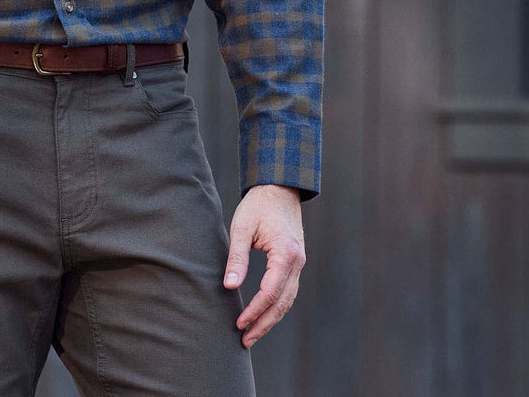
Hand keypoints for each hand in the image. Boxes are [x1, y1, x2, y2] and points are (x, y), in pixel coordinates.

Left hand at [222, 184, 306, 348]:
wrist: (279, 188)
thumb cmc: (258, 206)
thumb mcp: (242, 227)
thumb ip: (237, 257)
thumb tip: (229, 286)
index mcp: (285, 254)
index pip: (270, 292)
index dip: (255, 311)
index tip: (239, 323)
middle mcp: (297, 262)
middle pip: (282, 303)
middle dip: (263, 323)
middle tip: (245, 340)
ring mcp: (299, 263)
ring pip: (288, 300)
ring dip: (271, 318)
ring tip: (252, 333)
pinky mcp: (295, 262)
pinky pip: (288, 291)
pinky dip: (276, 306)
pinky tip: (263, 314)